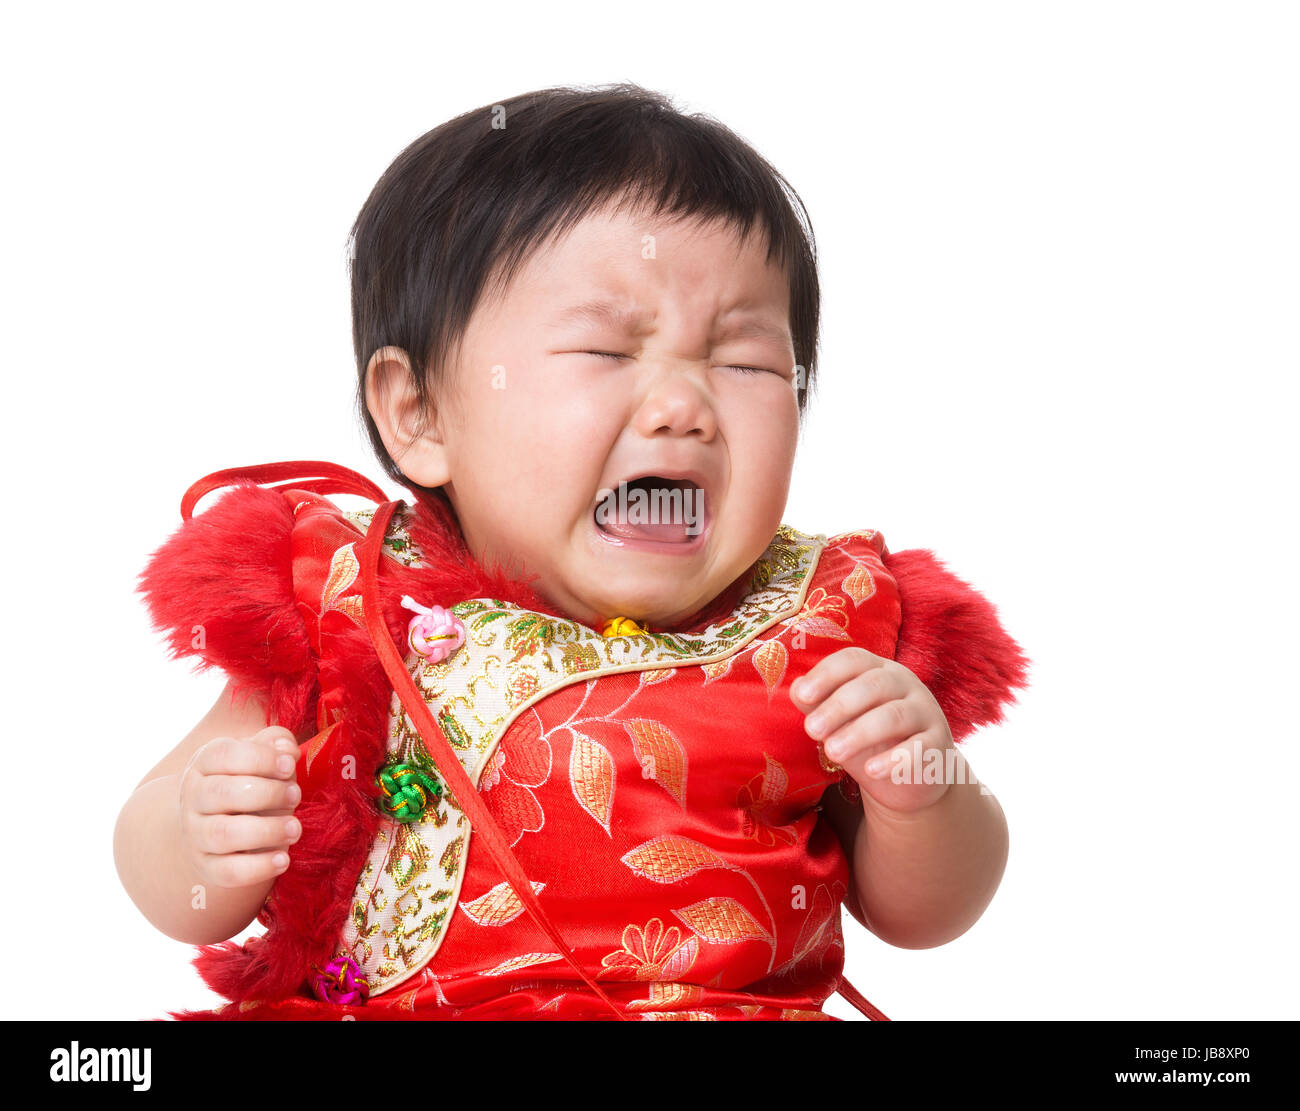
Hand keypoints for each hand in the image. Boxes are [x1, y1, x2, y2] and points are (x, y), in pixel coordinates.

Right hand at [177, 726, 302, 888]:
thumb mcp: (259, 753)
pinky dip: (258, 868)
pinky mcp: (207, 866)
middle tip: (296, 795)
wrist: (216, 820)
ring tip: (295, 828)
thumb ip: (276, 742)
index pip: (224, 755)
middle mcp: (193, 797)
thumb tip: (286, 749)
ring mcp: (196, 834)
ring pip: (224, 834)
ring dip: (266, 831)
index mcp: (205, 762)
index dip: (261, 758)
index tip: (290, 764)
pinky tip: (284, 859)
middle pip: (224, 794)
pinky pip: (228, 871)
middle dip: (268, 794)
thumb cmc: (249, 778)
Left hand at [791, 647, 954, 813]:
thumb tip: (796, 688)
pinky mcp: (939, 744)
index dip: (827, 674)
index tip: (801, 696)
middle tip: (811, 730)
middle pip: (872, 686)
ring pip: (895, 715)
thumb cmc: (867, 741)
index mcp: (878, 670)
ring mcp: (925, 712)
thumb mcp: (840, 721)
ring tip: (832, 752)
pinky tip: (871, 771)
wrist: (909, 778)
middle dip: (838, 706)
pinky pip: (919, 748)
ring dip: (860, 732)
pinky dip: (894, 759)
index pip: (853, 660)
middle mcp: (905, 684)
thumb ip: (818, 703)